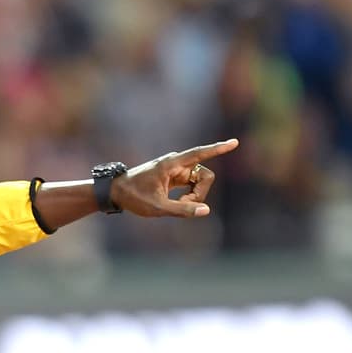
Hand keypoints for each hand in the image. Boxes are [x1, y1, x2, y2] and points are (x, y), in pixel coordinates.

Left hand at [111, 138, 238, 217]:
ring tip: (176, 204)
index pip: (200, 153)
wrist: (117, 192)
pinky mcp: (175, 176)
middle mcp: (177, 163)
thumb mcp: (157, 207)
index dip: (218, 149)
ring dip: (194, 195)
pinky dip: (189, 195)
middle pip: (205, 175)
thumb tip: (206, 210)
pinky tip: (179, 202)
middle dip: (200, 193)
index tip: (234, 142)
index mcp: (172, 164)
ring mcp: (177, 169)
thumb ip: (182, 209)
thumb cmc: (134, 197)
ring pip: (200, 181)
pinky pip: (192, 185)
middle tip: (183, 204)